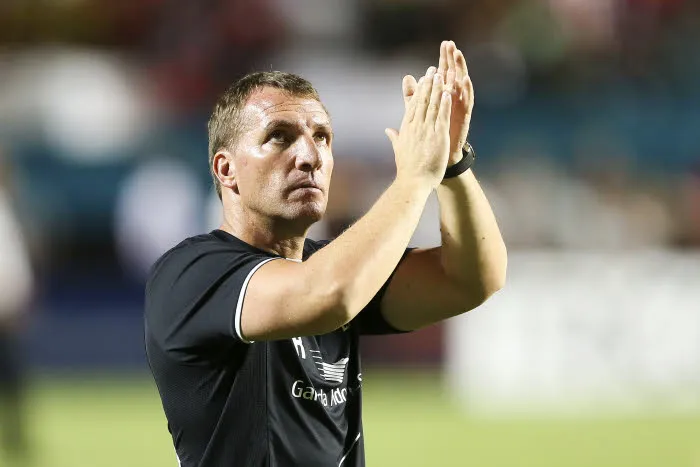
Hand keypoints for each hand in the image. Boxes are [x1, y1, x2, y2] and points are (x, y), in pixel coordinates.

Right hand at [385, 66, 451, 188]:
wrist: (413, 182)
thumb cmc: (407, 169)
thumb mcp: (398, 149)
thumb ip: (394, 137)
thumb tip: (388, 130)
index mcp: (406, 129)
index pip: (412, 105)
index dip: (418, 91)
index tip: (421, 79)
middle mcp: (415, 127)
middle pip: (422, 101)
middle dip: (428, 84)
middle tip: (432, 69)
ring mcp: (426, 130)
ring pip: (432, 105)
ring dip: (437, 88)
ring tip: (441, 74)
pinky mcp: (438, 136)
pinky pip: (442, 116)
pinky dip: (445, 104)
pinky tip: (448, 93)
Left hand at [403, 41, 473, 164]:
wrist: (439, 156)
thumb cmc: (430, 134)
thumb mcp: (418, 112)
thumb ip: (412, 95)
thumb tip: (406, 78)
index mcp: (442, 97)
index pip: (443, 74)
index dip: (444, 59)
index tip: (444, 44)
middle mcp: (453, 99)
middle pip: (453, 75)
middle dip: (453, 60)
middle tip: (452, 44)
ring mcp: (459, 107)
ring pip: (461, 85)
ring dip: (460, 70)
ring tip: (458, 55)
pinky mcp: (464, 116)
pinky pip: (467, 101)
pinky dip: (466, 90)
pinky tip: (465, 79)